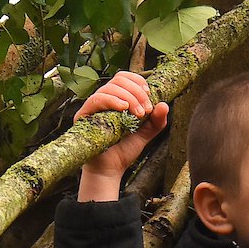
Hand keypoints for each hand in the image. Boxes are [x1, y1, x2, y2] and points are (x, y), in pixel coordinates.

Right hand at [76, 70, 168, 199]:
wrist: (110, 169)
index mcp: (117, 98)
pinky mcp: (84, 116)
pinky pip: (96, 100)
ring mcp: (92, 107)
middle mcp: (104, 99)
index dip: (138, 81)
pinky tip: (123, 108)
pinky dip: (112, 100)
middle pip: (118, 79)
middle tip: (145, 110)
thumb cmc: (124, 151)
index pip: (125, 77)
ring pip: (109, 88)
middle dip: (136, 91)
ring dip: (128, 97)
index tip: (149, 94)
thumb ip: (156, 120)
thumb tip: (164, 105)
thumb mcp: (145, 133)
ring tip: (138, 114)